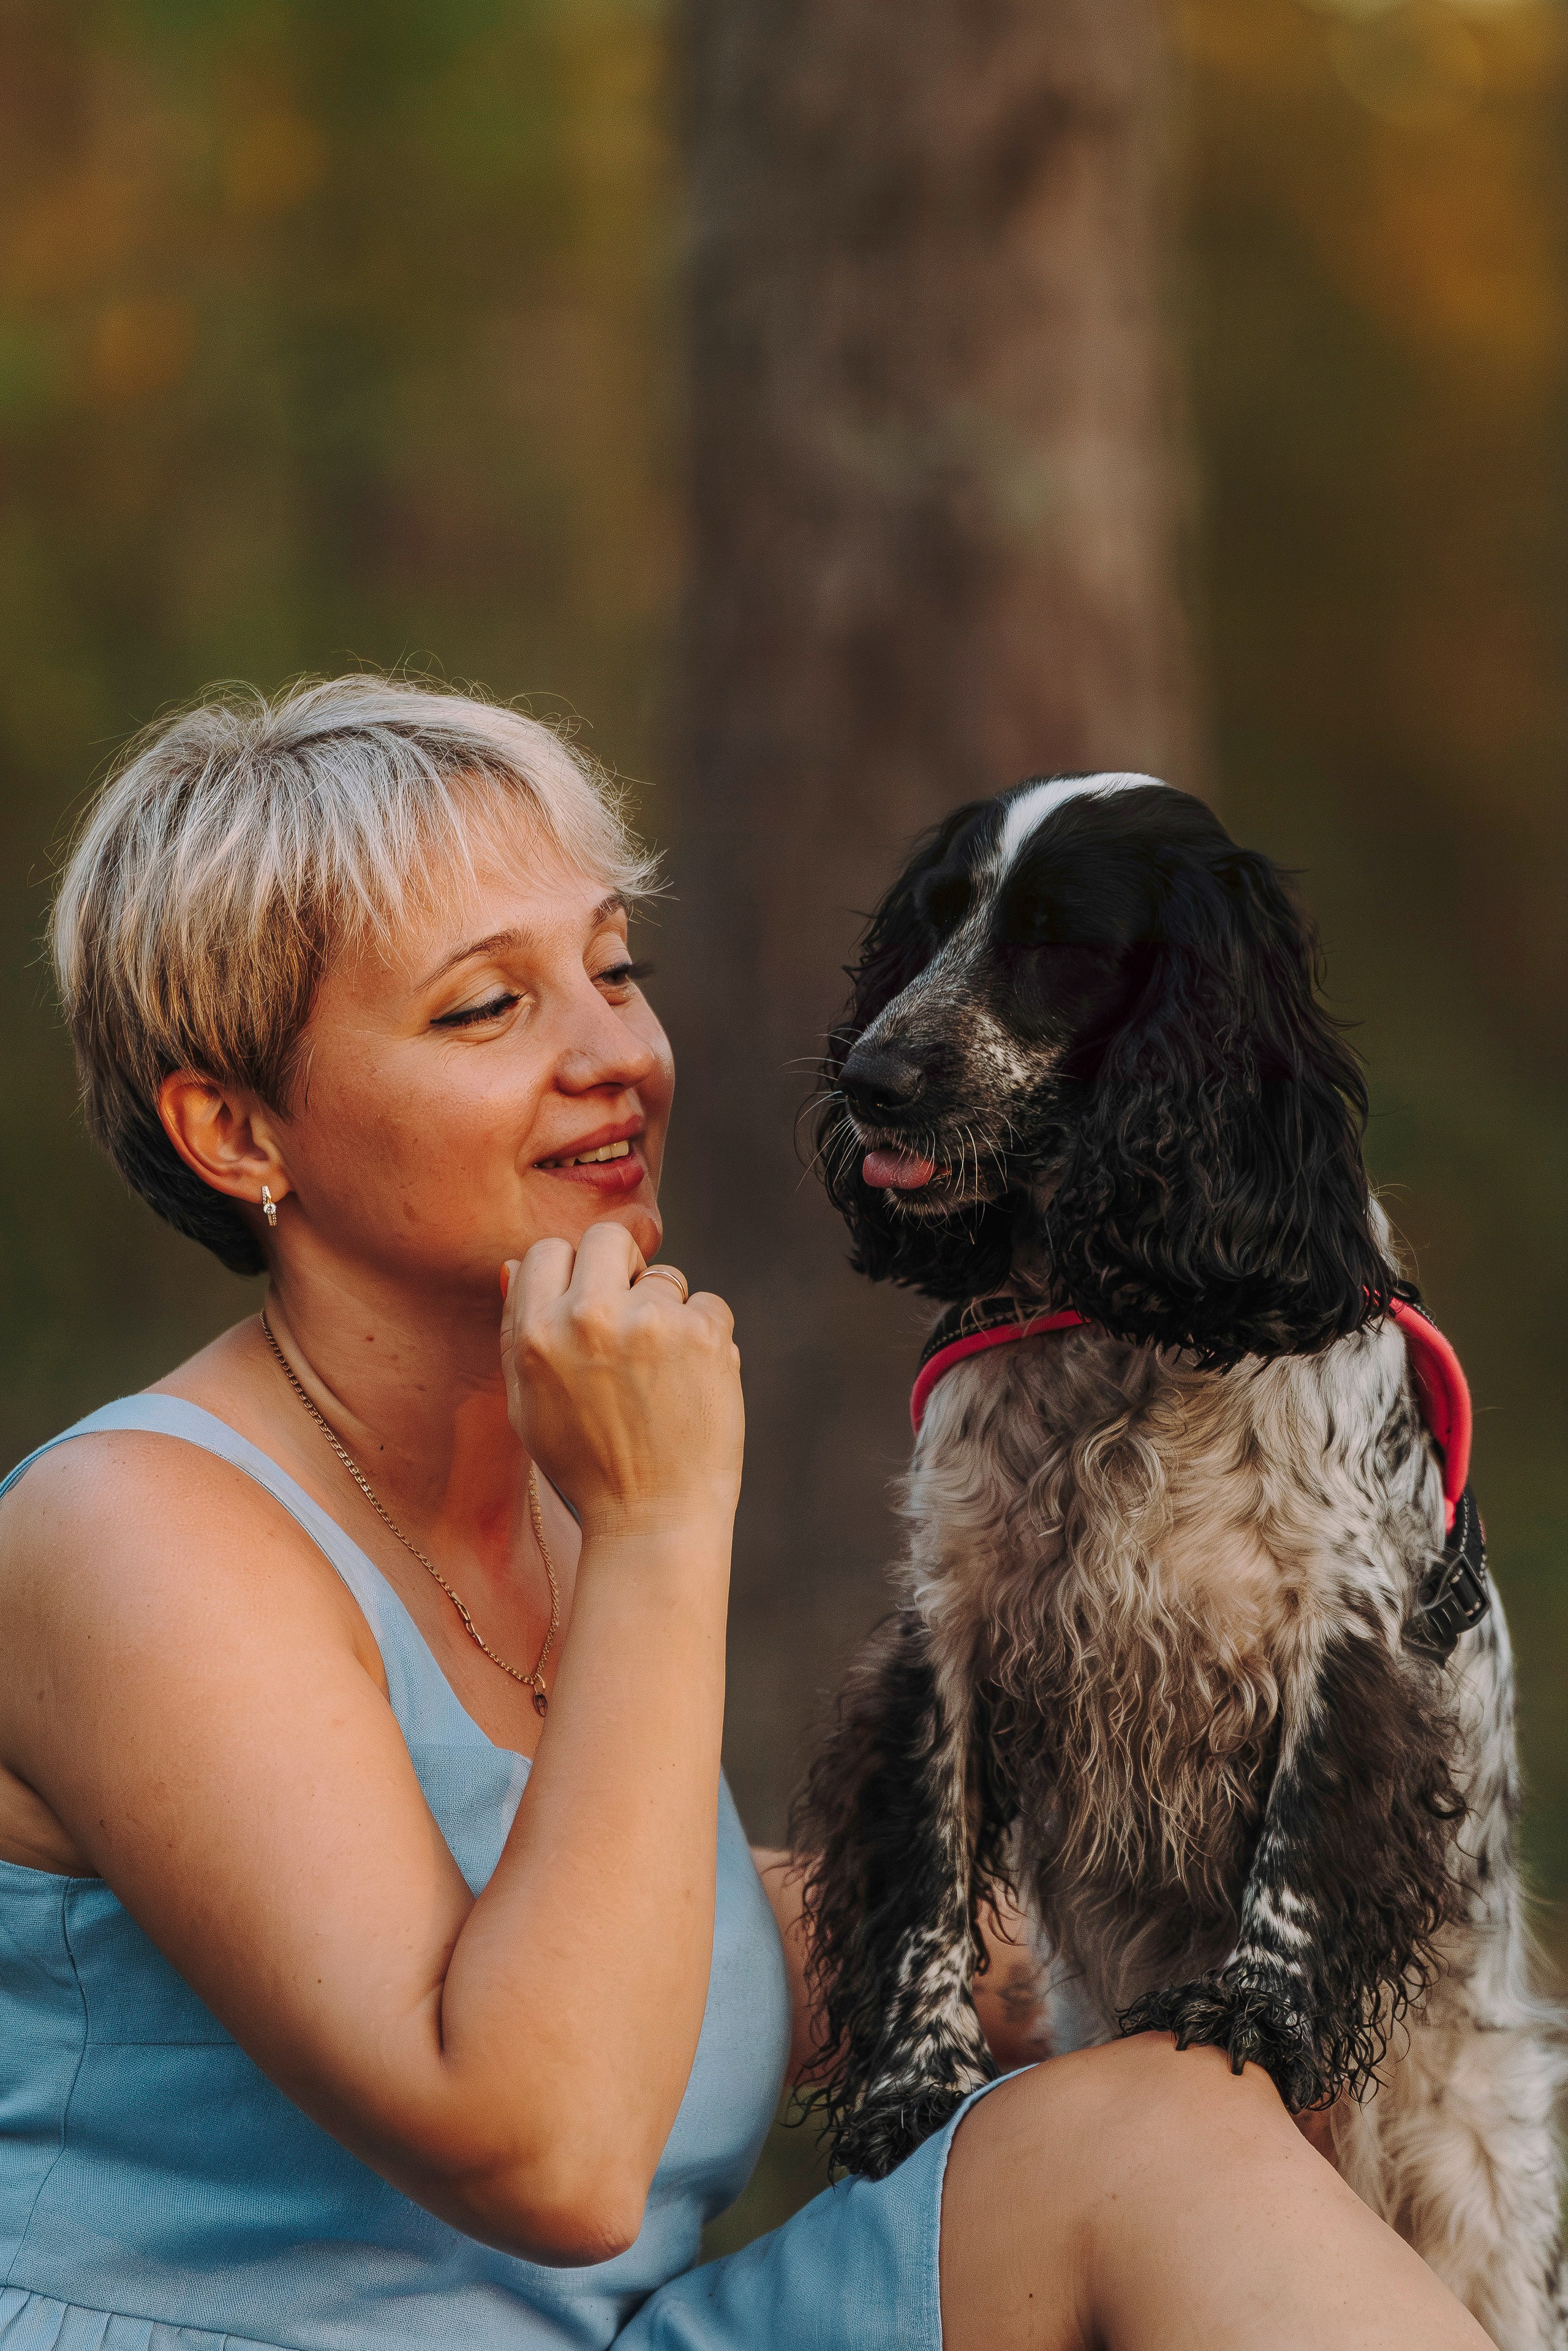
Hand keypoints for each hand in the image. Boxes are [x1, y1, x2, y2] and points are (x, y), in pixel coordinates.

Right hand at [500, 1223, 742, 1542]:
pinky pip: (709, 1305)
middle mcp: (589, 1318)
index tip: (591, 1302)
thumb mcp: (528, 1405)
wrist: (653, 1519)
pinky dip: (707, 1338)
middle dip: (624, 1267)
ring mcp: (650, 1322)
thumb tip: (515, 1267)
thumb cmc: (587, 1467)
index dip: (573, 1273)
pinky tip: (693, 1384)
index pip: (549, 1251)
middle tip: (633, 1312)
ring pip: (668, 1278)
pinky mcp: (703, 1334)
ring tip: (663, 1374)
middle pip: (610, 1237)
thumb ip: (518, 1332)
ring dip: (669, 1314)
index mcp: (537, 1333)